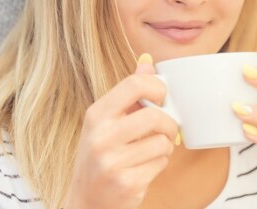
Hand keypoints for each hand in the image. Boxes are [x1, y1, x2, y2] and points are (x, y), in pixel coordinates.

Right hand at [64, 54, 179, 208]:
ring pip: (162, 142)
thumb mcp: (107, 121)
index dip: (158, 88)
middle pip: (154, 115)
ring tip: (153, 150)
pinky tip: (146, 167)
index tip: (162, 98)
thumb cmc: (102, 156)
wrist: (87, 202)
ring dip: (165, 146)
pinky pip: (161, 163)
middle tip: (166, 130)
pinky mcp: (126, 183)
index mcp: (96, 115)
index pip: (135, 85)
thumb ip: (129, 92)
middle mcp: (100, 137)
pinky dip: (160, 164)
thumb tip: (147, 61)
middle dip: (168, 123)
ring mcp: (111, 162)